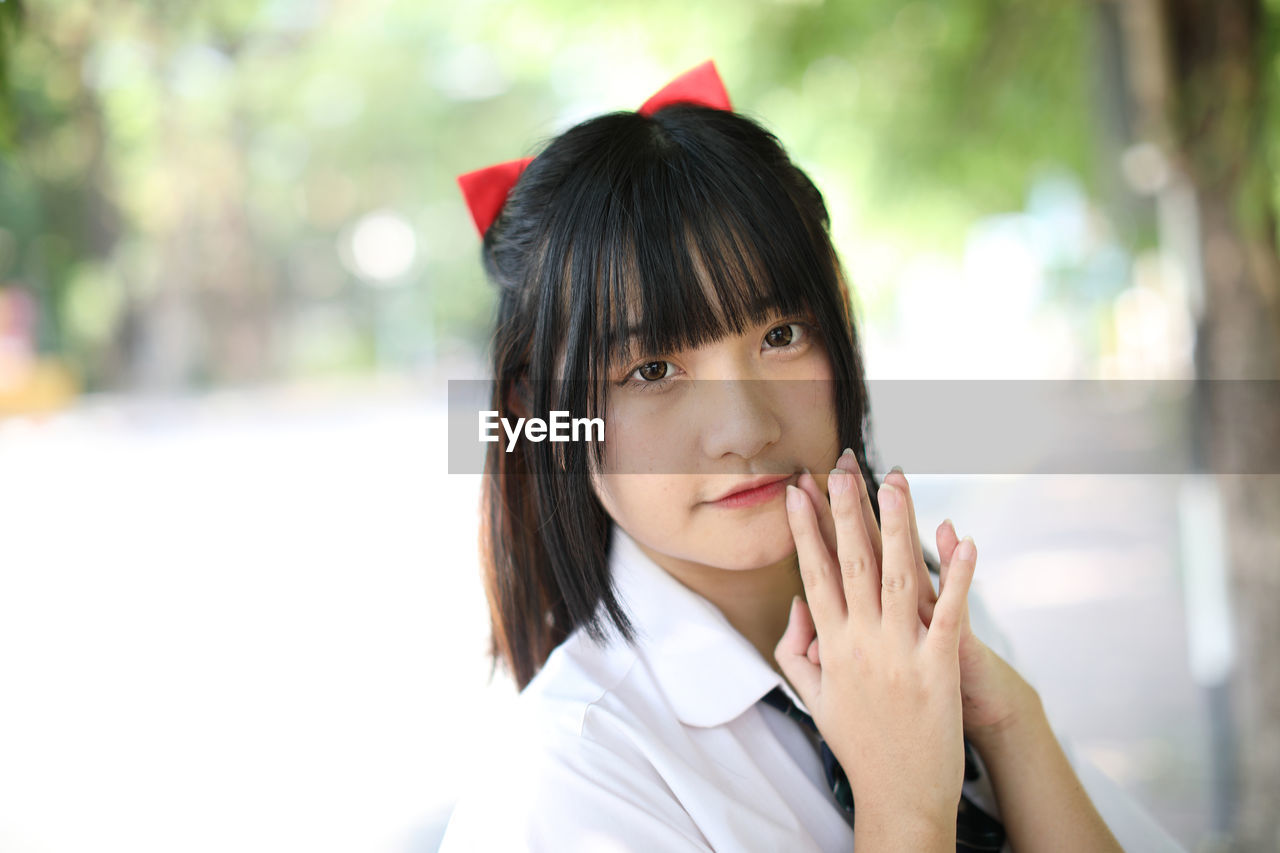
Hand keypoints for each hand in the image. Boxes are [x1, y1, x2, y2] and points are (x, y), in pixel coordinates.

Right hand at [796, 453, 1038, 745]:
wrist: (899, 795)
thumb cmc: (858, 744)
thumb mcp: (814, 697)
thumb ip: (796, 649)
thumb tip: (798, 604)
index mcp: (831, 646)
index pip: (814, 573)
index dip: (806, 530)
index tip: (798, 492)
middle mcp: (862, 641)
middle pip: (853, 562)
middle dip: (845, 510)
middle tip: (841, 467)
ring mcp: (901, 651)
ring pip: (899, 575)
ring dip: (898, 524)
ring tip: (895, 481)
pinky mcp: (939, 667)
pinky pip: (950, 613)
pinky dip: (958, 576)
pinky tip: (963, 540)